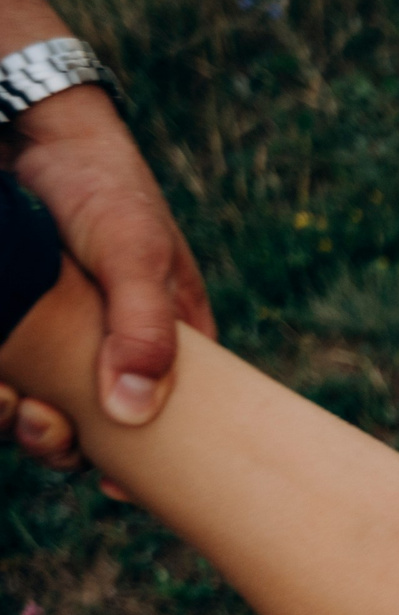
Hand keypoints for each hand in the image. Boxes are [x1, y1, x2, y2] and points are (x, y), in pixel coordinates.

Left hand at [3, 82, 212, 460]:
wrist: (27, 128)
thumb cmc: (103, 187)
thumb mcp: (137, 256)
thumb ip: (143, 333)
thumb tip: (137, 414)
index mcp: (163, 340)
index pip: (166, 419)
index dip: (143, 463)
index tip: (115, 485)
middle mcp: (106, 350)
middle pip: (91, 427)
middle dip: (61, 442)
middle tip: (46, 427)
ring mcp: (50, 342)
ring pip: (35, 410)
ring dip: (15, 421)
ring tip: (6, 401)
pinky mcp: (8, 332)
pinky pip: (0, 381)